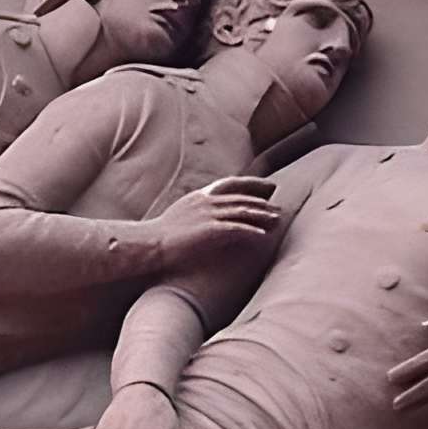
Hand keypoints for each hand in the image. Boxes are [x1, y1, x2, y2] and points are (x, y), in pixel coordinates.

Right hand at [147, 177, 283, 275]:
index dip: (251, 184)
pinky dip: (252, 231)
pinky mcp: (210, 231)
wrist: (148, 244)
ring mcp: (208, 215)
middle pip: (241, 197)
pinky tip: (264, 236)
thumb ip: (195, 211)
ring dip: (262, 215)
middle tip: (279, 206)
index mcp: (198, 196)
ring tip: (278, 220)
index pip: (230, 184)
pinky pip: (237, 229)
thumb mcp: (179, 215)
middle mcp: (206, 202)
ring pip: (243, 211)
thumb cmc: (159, 236)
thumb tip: (207, 217)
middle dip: (262, 201)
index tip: (268, 186)